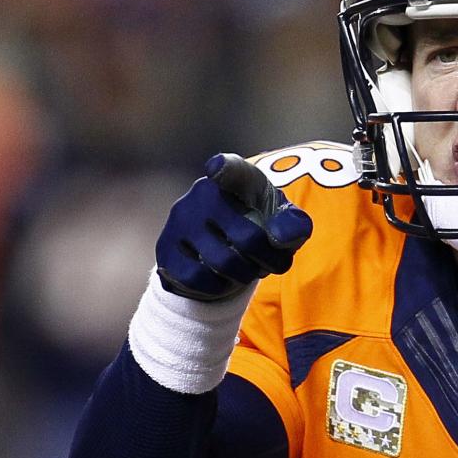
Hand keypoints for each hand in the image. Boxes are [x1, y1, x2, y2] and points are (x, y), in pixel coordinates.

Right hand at [156, 153, 312, 301]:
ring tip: (245, 270)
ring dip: (244, 276)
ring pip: (222, 264)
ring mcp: (179, 219)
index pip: (229, 169)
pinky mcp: (165, 248)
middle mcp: (202, 192)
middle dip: (266, 261)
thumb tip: (281, 238)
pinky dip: (216, 288)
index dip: (224, 169)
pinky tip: (219, 279)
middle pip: (248, 240)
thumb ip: (293, 225)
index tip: (217, 168)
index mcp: (236, 179)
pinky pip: (197, 280)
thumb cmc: (259, 224)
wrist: (220, 245)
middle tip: (267, 263)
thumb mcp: (282, 221)